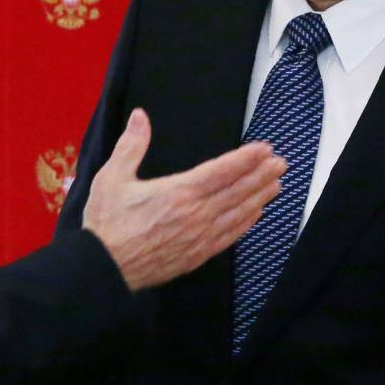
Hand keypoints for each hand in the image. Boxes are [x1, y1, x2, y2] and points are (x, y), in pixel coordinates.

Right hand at [82, 108, 283, 291]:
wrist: (104, 268)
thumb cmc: (107, 223)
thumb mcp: (112, 177)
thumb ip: (131, 145)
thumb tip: (140, 116)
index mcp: (178, 192)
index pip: (222, 171)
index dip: (246, 158)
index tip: (264, 148)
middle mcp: (195, 214)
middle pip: (238, 191)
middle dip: (261, 175)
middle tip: (281, 163)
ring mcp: (199, 237)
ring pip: (239, 214)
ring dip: (260, 197)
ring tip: (276, 184)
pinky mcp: (197, 255)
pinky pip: (230, 236)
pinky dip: (246, 223)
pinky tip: (256, 215)